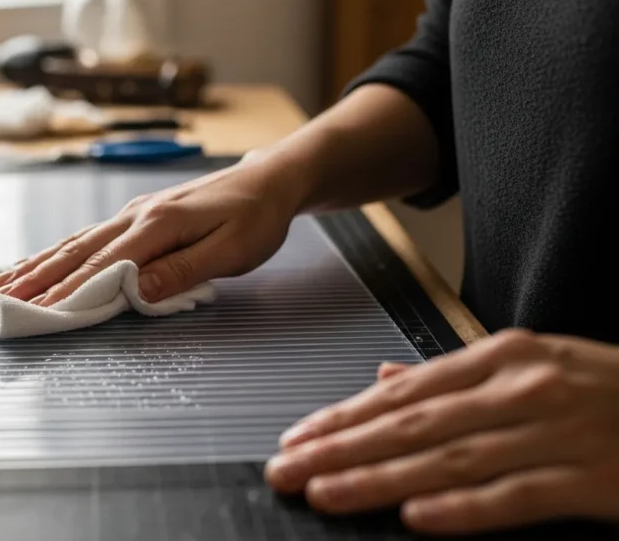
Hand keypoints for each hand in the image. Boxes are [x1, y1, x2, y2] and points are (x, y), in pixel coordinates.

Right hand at [0, 157, 304, 305]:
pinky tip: (40, 262)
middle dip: (34, 278)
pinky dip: (57, 253)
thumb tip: (132, 291)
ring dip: (36, 265)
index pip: (103, 265)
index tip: (35, 312)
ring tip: (0, 284)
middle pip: (75, 251)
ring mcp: (132, 214)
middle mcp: (136, 216)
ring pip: (74, 243)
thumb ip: (182, 271)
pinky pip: (87, 238)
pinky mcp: (136, 217)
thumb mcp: (230, 251)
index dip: (67, 291)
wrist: (269, 179)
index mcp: (157, 225)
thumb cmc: (256, 218)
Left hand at [265, 329, 618, 534]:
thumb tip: (385, 379)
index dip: (345, 416)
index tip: (299, 438)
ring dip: (381, 479)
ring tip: (328, 493)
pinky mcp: (592, 479)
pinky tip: (416, 517)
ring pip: (450, 459)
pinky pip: (516, 496)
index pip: (405, 391)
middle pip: (413, 423)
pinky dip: (464, 508)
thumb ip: (455, 378)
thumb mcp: (533, 366)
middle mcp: (523, 388)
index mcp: (504, 357)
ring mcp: (558, 432)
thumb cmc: (609, 392)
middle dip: (342, 448)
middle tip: (289, 470)